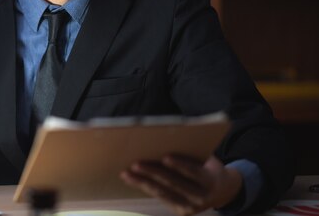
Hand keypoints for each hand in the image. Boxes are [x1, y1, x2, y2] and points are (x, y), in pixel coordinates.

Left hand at [120, 155, 242, 215]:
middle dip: (153, 173)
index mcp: (210, 181)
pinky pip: (161, 198)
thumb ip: (191, 154)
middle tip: (136, 164)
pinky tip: (132, 180)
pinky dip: (144, 188)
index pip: (194, 172)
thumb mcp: (207, 160)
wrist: (224, 191)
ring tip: (126, 173)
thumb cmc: (209, 166)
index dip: (180, 165)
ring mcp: (191, 207)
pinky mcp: (181, 211)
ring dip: (142, 183)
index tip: (165, 156)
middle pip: (174, 184)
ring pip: (163, 193)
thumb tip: (166, 140)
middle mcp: (201, 197)